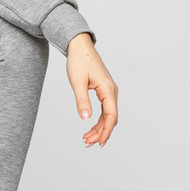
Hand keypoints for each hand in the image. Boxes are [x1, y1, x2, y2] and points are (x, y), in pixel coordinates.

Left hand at [66, 32, 117, 146]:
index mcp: (108, 89)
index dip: (106, 131)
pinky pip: (104, 110)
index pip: (111, 115)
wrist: (80, 47)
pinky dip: (98, 120)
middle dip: (100, 133)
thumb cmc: (79, 61)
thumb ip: (82, 100)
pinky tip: (90, 128)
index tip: (99, 143)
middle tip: (87, 143)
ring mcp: (109, 91)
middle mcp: (112, 91)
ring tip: (86, 139)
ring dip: (99, 128)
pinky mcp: (104, 91)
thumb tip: (85, 118)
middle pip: (110, 118)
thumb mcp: (77, 82)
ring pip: (107, 115)